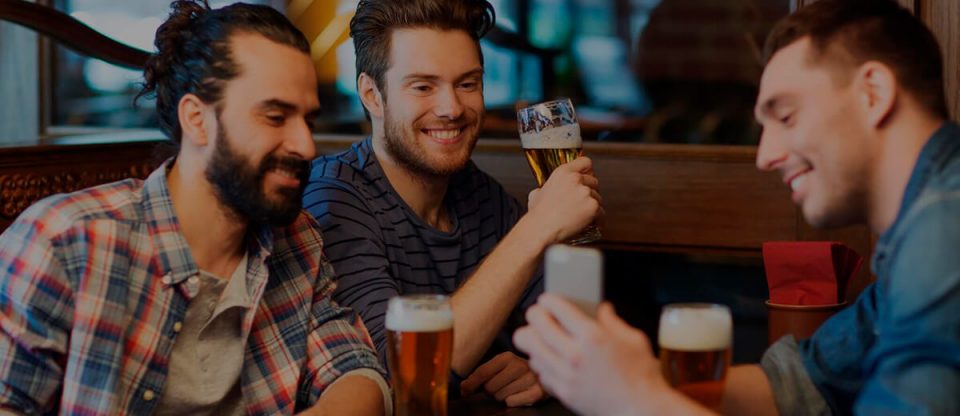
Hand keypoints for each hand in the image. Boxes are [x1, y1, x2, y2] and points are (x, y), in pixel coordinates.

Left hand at [460, 351, 547, 406]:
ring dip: (502, 396)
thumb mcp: (501, 366)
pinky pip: (511, 402)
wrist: (547, 373)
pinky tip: (519, 394)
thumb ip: (482, 374)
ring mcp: (529, 379)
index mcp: (507, 357)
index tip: (464, 391)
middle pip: (489, 388)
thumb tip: (463, 387)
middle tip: (499, 386)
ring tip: (511, 389)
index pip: (482, 372)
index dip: (470, 384)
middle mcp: (519, 365)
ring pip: (500, 397)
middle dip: (490, 391)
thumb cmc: (517, 372)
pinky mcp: (536, 392)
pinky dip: (512, 401)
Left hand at [514, 295, 672, 415]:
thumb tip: (603, 309)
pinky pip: (538, 370)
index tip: (548, 301)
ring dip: (534, 338)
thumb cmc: (641, 376)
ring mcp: (565, 375)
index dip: (549, 299)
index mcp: (593, 337)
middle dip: (535, 314)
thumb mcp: (634, 340)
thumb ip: (614, 321)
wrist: (639, 409)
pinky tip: (552, 358)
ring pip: (529, 347)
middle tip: (540, 315)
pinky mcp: (562, 391)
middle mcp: (574, 355)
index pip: (555, 308)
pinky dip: (541, 362)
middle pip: (534, 324)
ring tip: (543, 337)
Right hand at [526, 156, 602, 243]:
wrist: (541, 229)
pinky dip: (597, 219)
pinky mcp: (593, 206)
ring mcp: (586, 192)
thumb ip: (545, 188)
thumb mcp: (537, 194)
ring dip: (593, 206)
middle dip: (590, 191)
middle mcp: (576, 179)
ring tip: (582, 215)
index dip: (587, 171)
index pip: (585, 162)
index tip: (587, 177)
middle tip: (582, 202)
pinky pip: (602, 212)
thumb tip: (543, 191)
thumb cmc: (538, 215)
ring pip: (598, 197)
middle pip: (594, 181)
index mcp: (563, 172)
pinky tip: (588, 223)